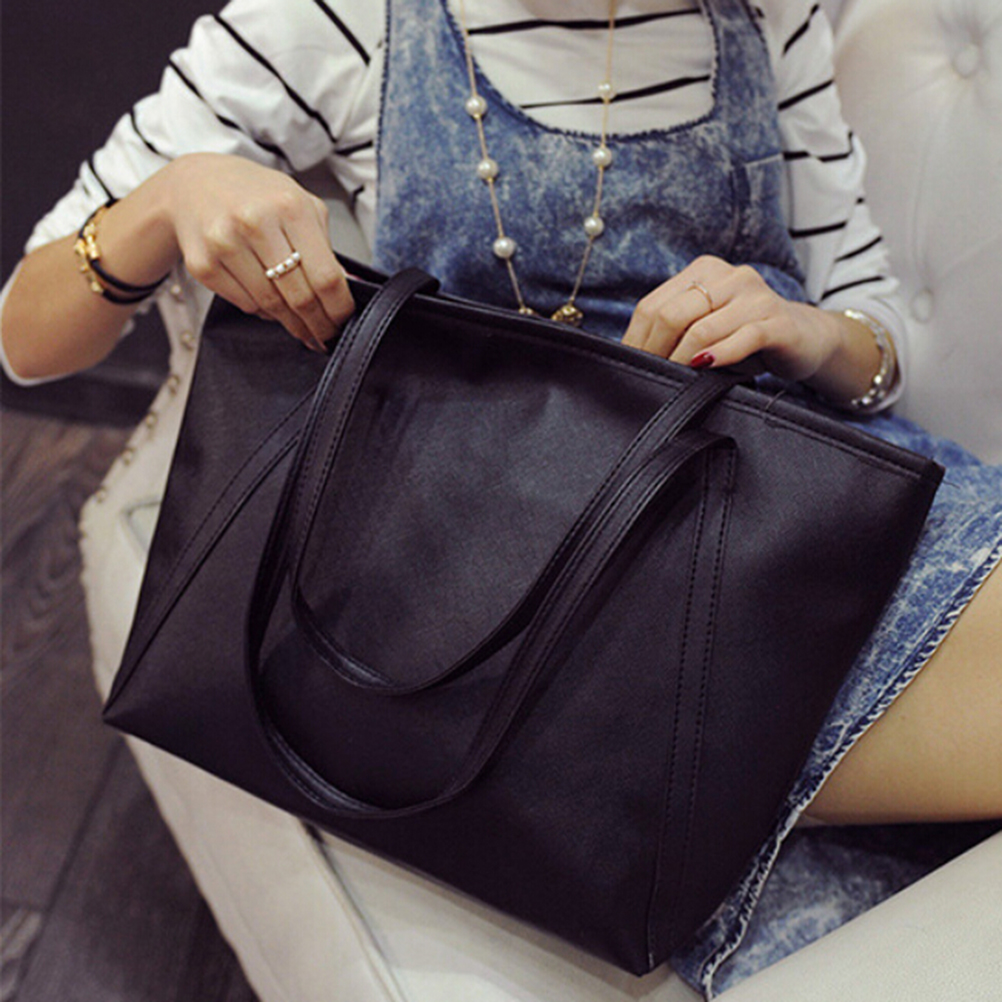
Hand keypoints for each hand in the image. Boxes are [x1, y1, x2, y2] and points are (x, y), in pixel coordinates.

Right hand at [164, 153, 353, 351]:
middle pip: (300, 296)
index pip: (326, 276)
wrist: (194, 184)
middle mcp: (255, 223)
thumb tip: (345, 287)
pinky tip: (270, 303)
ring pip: (272, 306)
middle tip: (326, 336)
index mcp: (289, 207)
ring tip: (302, 325)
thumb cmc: (255, 196)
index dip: (339, 308)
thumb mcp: (299, 204)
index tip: (344, 321)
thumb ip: (324, 245)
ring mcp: (225, 244)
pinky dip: (263, 310)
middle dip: (318, 324)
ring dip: (292, 322)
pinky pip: (246, 304)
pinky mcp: (203, 265)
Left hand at [623, 255, 840, 381]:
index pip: (653, 306)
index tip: (633, 367)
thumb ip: (674, 329)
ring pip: (703, 328)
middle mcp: (730, 276)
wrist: (803, 338)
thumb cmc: (744, 336)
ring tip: (675, 378)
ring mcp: (756, 297)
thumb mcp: (705, 326)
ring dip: (682, 359)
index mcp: (704, 271)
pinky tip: (706, 366)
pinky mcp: (778, 322)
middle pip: (673, 315)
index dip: (637, 341)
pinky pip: (744, 338)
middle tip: (651, 377)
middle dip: (656, 351)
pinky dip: (720, 355)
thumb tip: (629, 354)